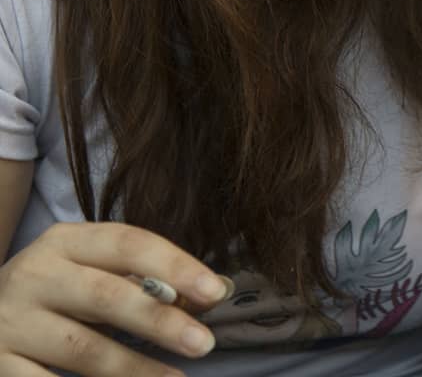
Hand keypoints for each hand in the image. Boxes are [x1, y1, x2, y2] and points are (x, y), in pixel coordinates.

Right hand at [0, 221, 229, 374]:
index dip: (175, 266)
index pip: (129, 244)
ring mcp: (11, 322)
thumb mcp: (93, 270)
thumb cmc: (57, 291)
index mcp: (66, 241)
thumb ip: (147, 278)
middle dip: (160, 322)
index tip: (215, 292)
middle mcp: (35, 274)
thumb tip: (216, 291)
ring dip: (134, 370)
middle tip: (204, 343)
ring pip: (80, 349)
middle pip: (107, 296)